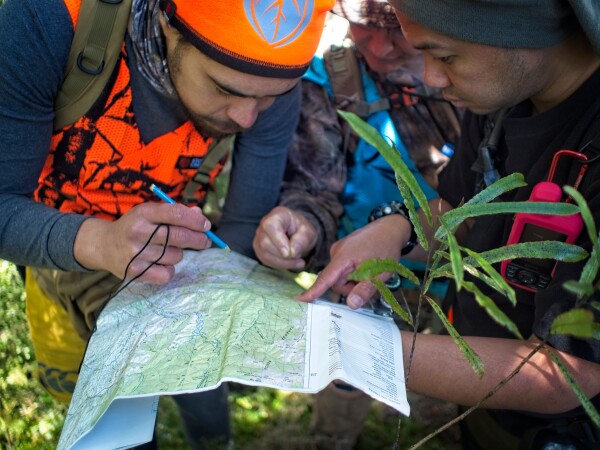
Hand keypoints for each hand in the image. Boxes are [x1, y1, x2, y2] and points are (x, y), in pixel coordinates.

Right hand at [73, 203, 213, 282]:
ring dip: (179, 254)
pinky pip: (167, 274)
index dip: (196, 221)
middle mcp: (138, 232)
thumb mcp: (150, 213)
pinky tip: (162, 264)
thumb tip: (200, 216)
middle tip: (205, 241)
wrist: (103, 245)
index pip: (176, 214)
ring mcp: (136, 254)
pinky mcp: (135, 272)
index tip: (206, 225)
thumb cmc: (135, 226)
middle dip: (199, 239)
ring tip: (168, 250)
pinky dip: (169, 270)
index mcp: (143, 213)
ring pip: (176, 256)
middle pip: (179, 237)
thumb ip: (175, 213)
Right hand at [253, 206, 317, 269]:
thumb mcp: (308, 231)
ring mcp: (259, 238)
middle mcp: (263, 225)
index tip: (290, 254)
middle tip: (299, 257)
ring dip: (283, 262)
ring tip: (298, 261)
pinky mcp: (259, 250)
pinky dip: (280, 265)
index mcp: (276, 215)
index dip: (279, 242)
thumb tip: (293, 252)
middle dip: (283, 255)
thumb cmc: (301, 229)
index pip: (270, 226)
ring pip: (265, 255)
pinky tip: (291, 263)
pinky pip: (266, 261)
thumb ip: (302, 239)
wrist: (297, 233)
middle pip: (266, 243)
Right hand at [297, 215, 410, 307]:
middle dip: (351, 287)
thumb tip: (351, 304)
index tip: (300, 300)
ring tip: (369, 272)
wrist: (390, 228)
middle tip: (370, 282)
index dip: (314, 291)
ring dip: (353, 280)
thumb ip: (365, 289)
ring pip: (340, 276)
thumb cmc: (386, 248)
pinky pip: (343, 269)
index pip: (326, 278)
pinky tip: (364, 267)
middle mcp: (337, 252)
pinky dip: (353, 273)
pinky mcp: (341, 251)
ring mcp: (338, 250)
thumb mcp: (380, 273)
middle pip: (336, 282)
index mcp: (344, 257)